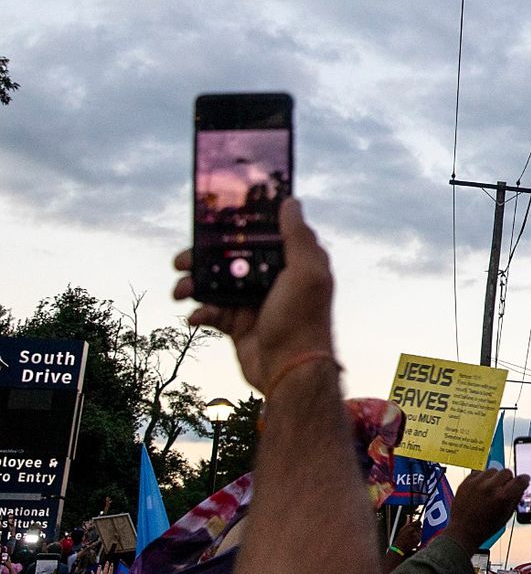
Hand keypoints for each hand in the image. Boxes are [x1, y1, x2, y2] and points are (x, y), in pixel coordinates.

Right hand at [173, 198, 334, 391]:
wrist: (290, 372)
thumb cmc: (302, 320)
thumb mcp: (306, 272)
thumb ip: (298, 237)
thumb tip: (291, 201)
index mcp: (291, 263)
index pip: (260, 236)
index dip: (236, 227)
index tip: (210, 219)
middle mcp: (272, 280)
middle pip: (230, 258)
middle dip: (202, 257)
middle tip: (180, 260)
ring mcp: (254, 302)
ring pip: (216, 284)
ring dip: (193, 284)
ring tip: (180, 290)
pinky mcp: (239, 324)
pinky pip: (212, 311)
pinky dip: (200, 312)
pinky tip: (197, 317)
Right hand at [392, 519, 421, 553]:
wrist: (399, 548)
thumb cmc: (400, 538)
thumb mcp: (402, 529)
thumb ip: (407, 522)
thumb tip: (408, 516)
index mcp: (409, 526)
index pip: (418, 522)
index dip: (418, 524)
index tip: (418, 525)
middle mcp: (413, 530)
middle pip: (420, 527)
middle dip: (418, 529)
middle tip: (413, 533)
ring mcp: (416, 535)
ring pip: (420, 532)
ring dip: (418, 534)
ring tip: (411, 538)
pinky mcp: (418, 540)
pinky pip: (420, 537)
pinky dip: (417, 539)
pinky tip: (412, 541)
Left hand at [439, 468, 527, 553]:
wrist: (462, 531)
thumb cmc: (483, 528)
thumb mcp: (506, 516)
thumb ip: (515, 499)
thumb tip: (521, 487)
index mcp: (503, 497)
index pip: (520, 480)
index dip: (524, 479)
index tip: (524, 479)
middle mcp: (490, 487)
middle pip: (507, 472)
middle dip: (508, 479)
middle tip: (504, 488)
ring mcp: (477, 483)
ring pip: (493, 470)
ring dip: (495, 478)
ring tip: (491, 489)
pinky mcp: (467, 482)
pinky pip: (479, 472)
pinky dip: (482, 479)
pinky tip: (481, 488)